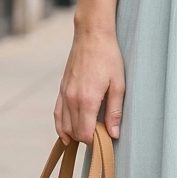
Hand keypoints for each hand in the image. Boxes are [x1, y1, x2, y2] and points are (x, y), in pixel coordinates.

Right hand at [54, 29, 124, 145]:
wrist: (92, 36)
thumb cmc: (109, 58)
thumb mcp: (118, 85)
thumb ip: (115, 112)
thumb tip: (113, 135)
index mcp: (87, 100)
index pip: (85, 133)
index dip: (95, 141)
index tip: (105, 139)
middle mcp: (72, 99)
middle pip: (74, 131)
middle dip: (86, 138)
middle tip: (101, 136)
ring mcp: (64, 93)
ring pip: (64, 125)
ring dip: (74, 134)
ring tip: (87, 137)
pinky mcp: (61, 89)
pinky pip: (57, 113)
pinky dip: (60, 126)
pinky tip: (66, 134)